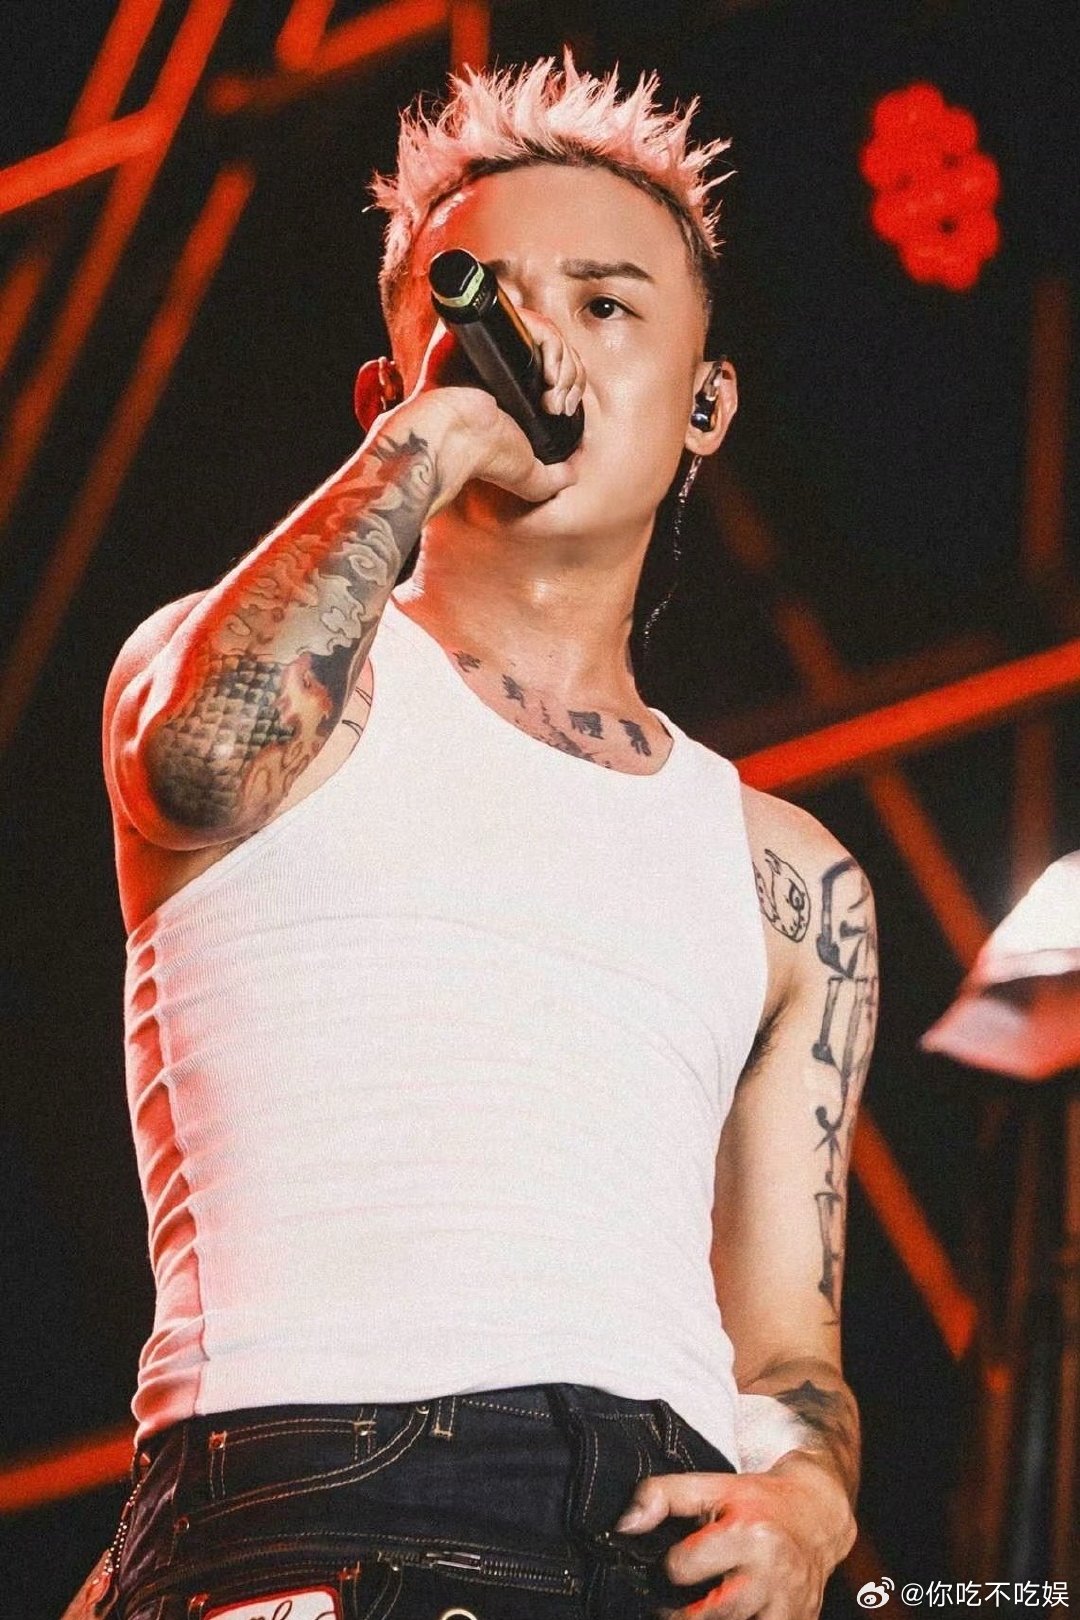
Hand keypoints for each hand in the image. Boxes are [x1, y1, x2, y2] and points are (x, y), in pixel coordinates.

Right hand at [383, 313, 584, 509]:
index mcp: (510, 389)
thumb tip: (574, 472)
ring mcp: (496, 345)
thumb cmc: (480, 456)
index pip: (555, 369)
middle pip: (558, 351)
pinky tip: (548, 377)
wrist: (453, 439)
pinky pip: (539, 326)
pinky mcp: (492, 329)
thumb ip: (553, 477)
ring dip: (565, 370)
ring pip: (552, 337)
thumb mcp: (526, 475)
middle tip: (559, 406)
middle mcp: (503, 364)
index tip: (564, 409)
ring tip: (551, 397)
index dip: (569, 384)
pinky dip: (553, 350)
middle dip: (571, 380)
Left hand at [614, 1455, 855, 1619]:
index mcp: (749, 1535)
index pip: (684, 1567)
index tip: (671, 1564)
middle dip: (682, 1613)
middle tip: (671, 1603)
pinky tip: (725, 1614)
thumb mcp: (712, 1485)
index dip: (669, 1566)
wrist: (817, 1516)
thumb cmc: (759, 1501)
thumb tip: (624, 1525)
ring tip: (696, 1610)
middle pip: (709, 1616)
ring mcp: (787, 1607)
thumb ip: (662, 1495)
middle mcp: (772, 1575)